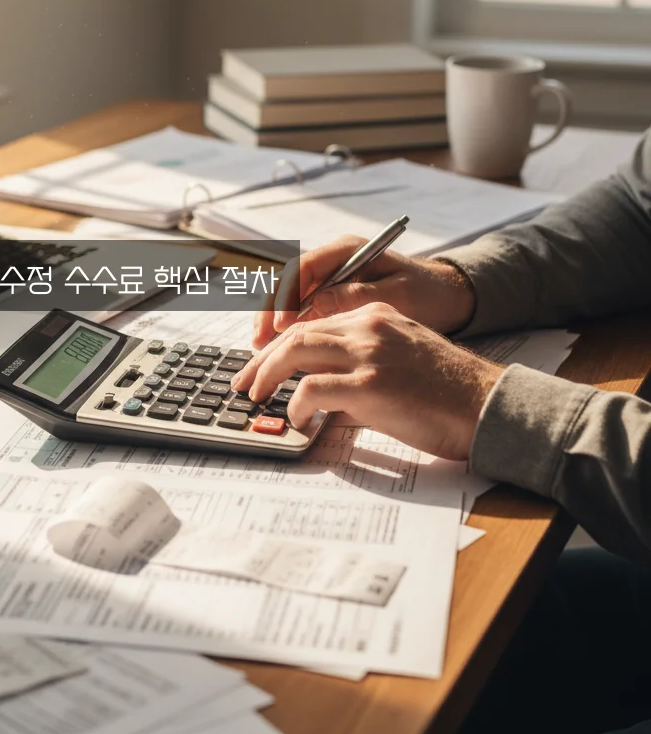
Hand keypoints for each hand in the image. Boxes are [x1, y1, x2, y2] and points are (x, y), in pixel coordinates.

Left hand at [233, 303, 502, 460]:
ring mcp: (369, 353)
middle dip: (261, 358)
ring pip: (297, 349)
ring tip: (256, 397)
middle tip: (243, 382)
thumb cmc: (448, 393)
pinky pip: (313, 387)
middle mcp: (368, 326)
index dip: (279, 344)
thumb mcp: (401, 359)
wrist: (489, 406)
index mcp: (375, 316)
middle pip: (296, 332)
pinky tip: (296, 417)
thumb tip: (319, 390)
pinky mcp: (372, 384)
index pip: (312, 322)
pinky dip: (296, 402)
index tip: (259, 364)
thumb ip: (361, 363)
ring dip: (267, 374)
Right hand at [252, 236, 476, 348]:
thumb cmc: (430, 293)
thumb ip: (357, 297)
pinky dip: (290, 330)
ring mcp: (331, 278)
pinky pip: (302, 311)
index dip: (285, 298)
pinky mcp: (334, 297)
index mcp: (347, 250)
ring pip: (289, 298)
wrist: (450, 297)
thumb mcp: (398, 294)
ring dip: (273, 323)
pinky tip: (281, 351)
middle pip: (287, 283)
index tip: (281, 327)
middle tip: (259, 343)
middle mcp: (333, 260)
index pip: (302, 269)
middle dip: (269, 313)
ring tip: (261, 351)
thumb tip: (316, 305)